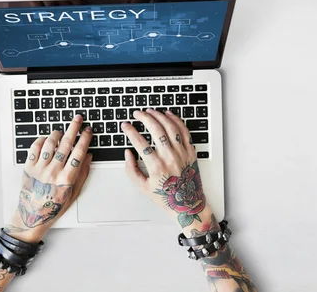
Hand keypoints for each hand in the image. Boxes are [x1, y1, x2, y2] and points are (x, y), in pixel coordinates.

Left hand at [5, 115, 92, 241]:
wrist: (33, 216)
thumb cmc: (55, 206)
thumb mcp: (74, 193)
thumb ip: (82, 173)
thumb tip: (88, 156)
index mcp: (67, 178)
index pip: (79, 152)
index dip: (85, 139)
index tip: (88, 130)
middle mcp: (53, 171)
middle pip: (65, 144)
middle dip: (73, 128)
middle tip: (78, 119)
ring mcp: (39, 168)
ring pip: (49, 143)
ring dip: (57, 134)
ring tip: (61, 131)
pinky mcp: (28, 168)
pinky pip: (35, 148)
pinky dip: (41, 140)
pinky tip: (46, 139)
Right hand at [121, 109, 211, 231]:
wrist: (188, 204)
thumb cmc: (166, 197)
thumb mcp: (143, 187)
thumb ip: (131, 169)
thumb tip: (128, 153)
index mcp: (156, 167)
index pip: (140, 142)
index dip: (130, 131)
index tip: (125, 125)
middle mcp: (170, 158)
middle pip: (156, 129)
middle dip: (144, 118)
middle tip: (137, 114)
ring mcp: (182, 153)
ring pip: (170, 127)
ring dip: (159, 116)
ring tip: (150, 111)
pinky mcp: (191, 151)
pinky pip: (184, 131)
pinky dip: (176, 120)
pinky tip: (168, 114)